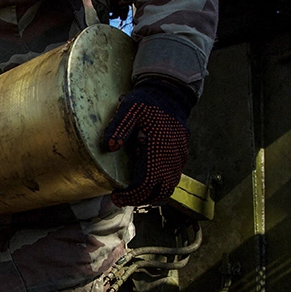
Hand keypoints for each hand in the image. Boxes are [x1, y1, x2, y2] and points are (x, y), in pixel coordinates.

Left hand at [102, 79, 191, 206]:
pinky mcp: (182, 156)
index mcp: (158, 148)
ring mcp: (179, 157)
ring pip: (168, 187)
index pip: (146, 183)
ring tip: (133, 192)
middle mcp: (172, 157)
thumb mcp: (129, 109)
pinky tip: (146, 180)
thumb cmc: (148, 101)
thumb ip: (118, 128)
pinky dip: (159, 185)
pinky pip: (173, 178)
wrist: (171, 92)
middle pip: (159, 191)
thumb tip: (109, 146)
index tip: (116, 196)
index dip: (131, 195)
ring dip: (151, 194)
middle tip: (122, 197)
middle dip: (140, 199)